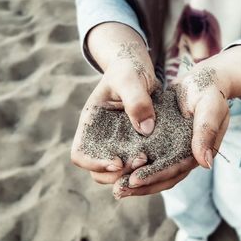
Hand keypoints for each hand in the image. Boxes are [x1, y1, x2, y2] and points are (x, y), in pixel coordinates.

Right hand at [71, 23, 157, 184]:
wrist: (138, 66)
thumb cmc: (129, 68)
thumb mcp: (131, 78)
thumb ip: (136, 100)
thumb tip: (145, 130)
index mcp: (91, 123)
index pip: (80, 154)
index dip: (95, 164)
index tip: (118, 162)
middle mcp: (102, 137)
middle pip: (99, 171)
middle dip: (118, 174)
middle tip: (142, 161)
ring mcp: (118, 143)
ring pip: (118, 173)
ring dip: (132, 174)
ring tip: (150, 161)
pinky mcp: (136, 144)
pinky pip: (137, 163)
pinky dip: (146, 167)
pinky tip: (160, 160)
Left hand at [113, 62, 230, 198]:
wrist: (204, 81)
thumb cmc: (209, 90)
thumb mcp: (210, 107)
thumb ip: (207, 131)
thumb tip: (204, 163)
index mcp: (199, 152)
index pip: (175, 170)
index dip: (155, 176)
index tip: (134, 180)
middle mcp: (186, 155)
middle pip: (163, 177)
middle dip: (142, 186)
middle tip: (119, 191)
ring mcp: (175, 150)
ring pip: (154, 171)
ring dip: (136, 180)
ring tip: (116, 187)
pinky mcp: (164, 141)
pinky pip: (149, 157)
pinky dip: (135, 164)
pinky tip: (118, 167)